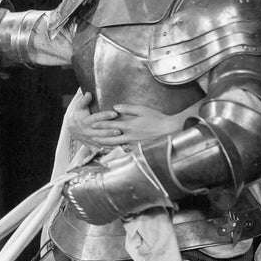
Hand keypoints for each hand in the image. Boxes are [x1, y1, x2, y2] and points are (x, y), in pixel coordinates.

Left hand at [68, 93, 199, 149]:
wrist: (169, 130)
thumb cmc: (157, 118)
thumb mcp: (142, 109)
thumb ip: (128, 109)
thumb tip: (115, 108)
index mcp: (129, 125)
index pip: (110, 125)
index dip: (100, 124)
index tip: (91, 123)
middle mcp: (129, 136)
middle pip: (110, 138)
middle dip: (99, 137)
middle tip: (90, 137)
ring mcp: (134, 144)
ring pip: (117, 146)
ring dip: (106, 145)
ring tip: (98, 145)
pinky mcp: (139, 149)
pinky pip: (126, 151)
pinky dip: (118, 151)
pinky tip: (114, 152)